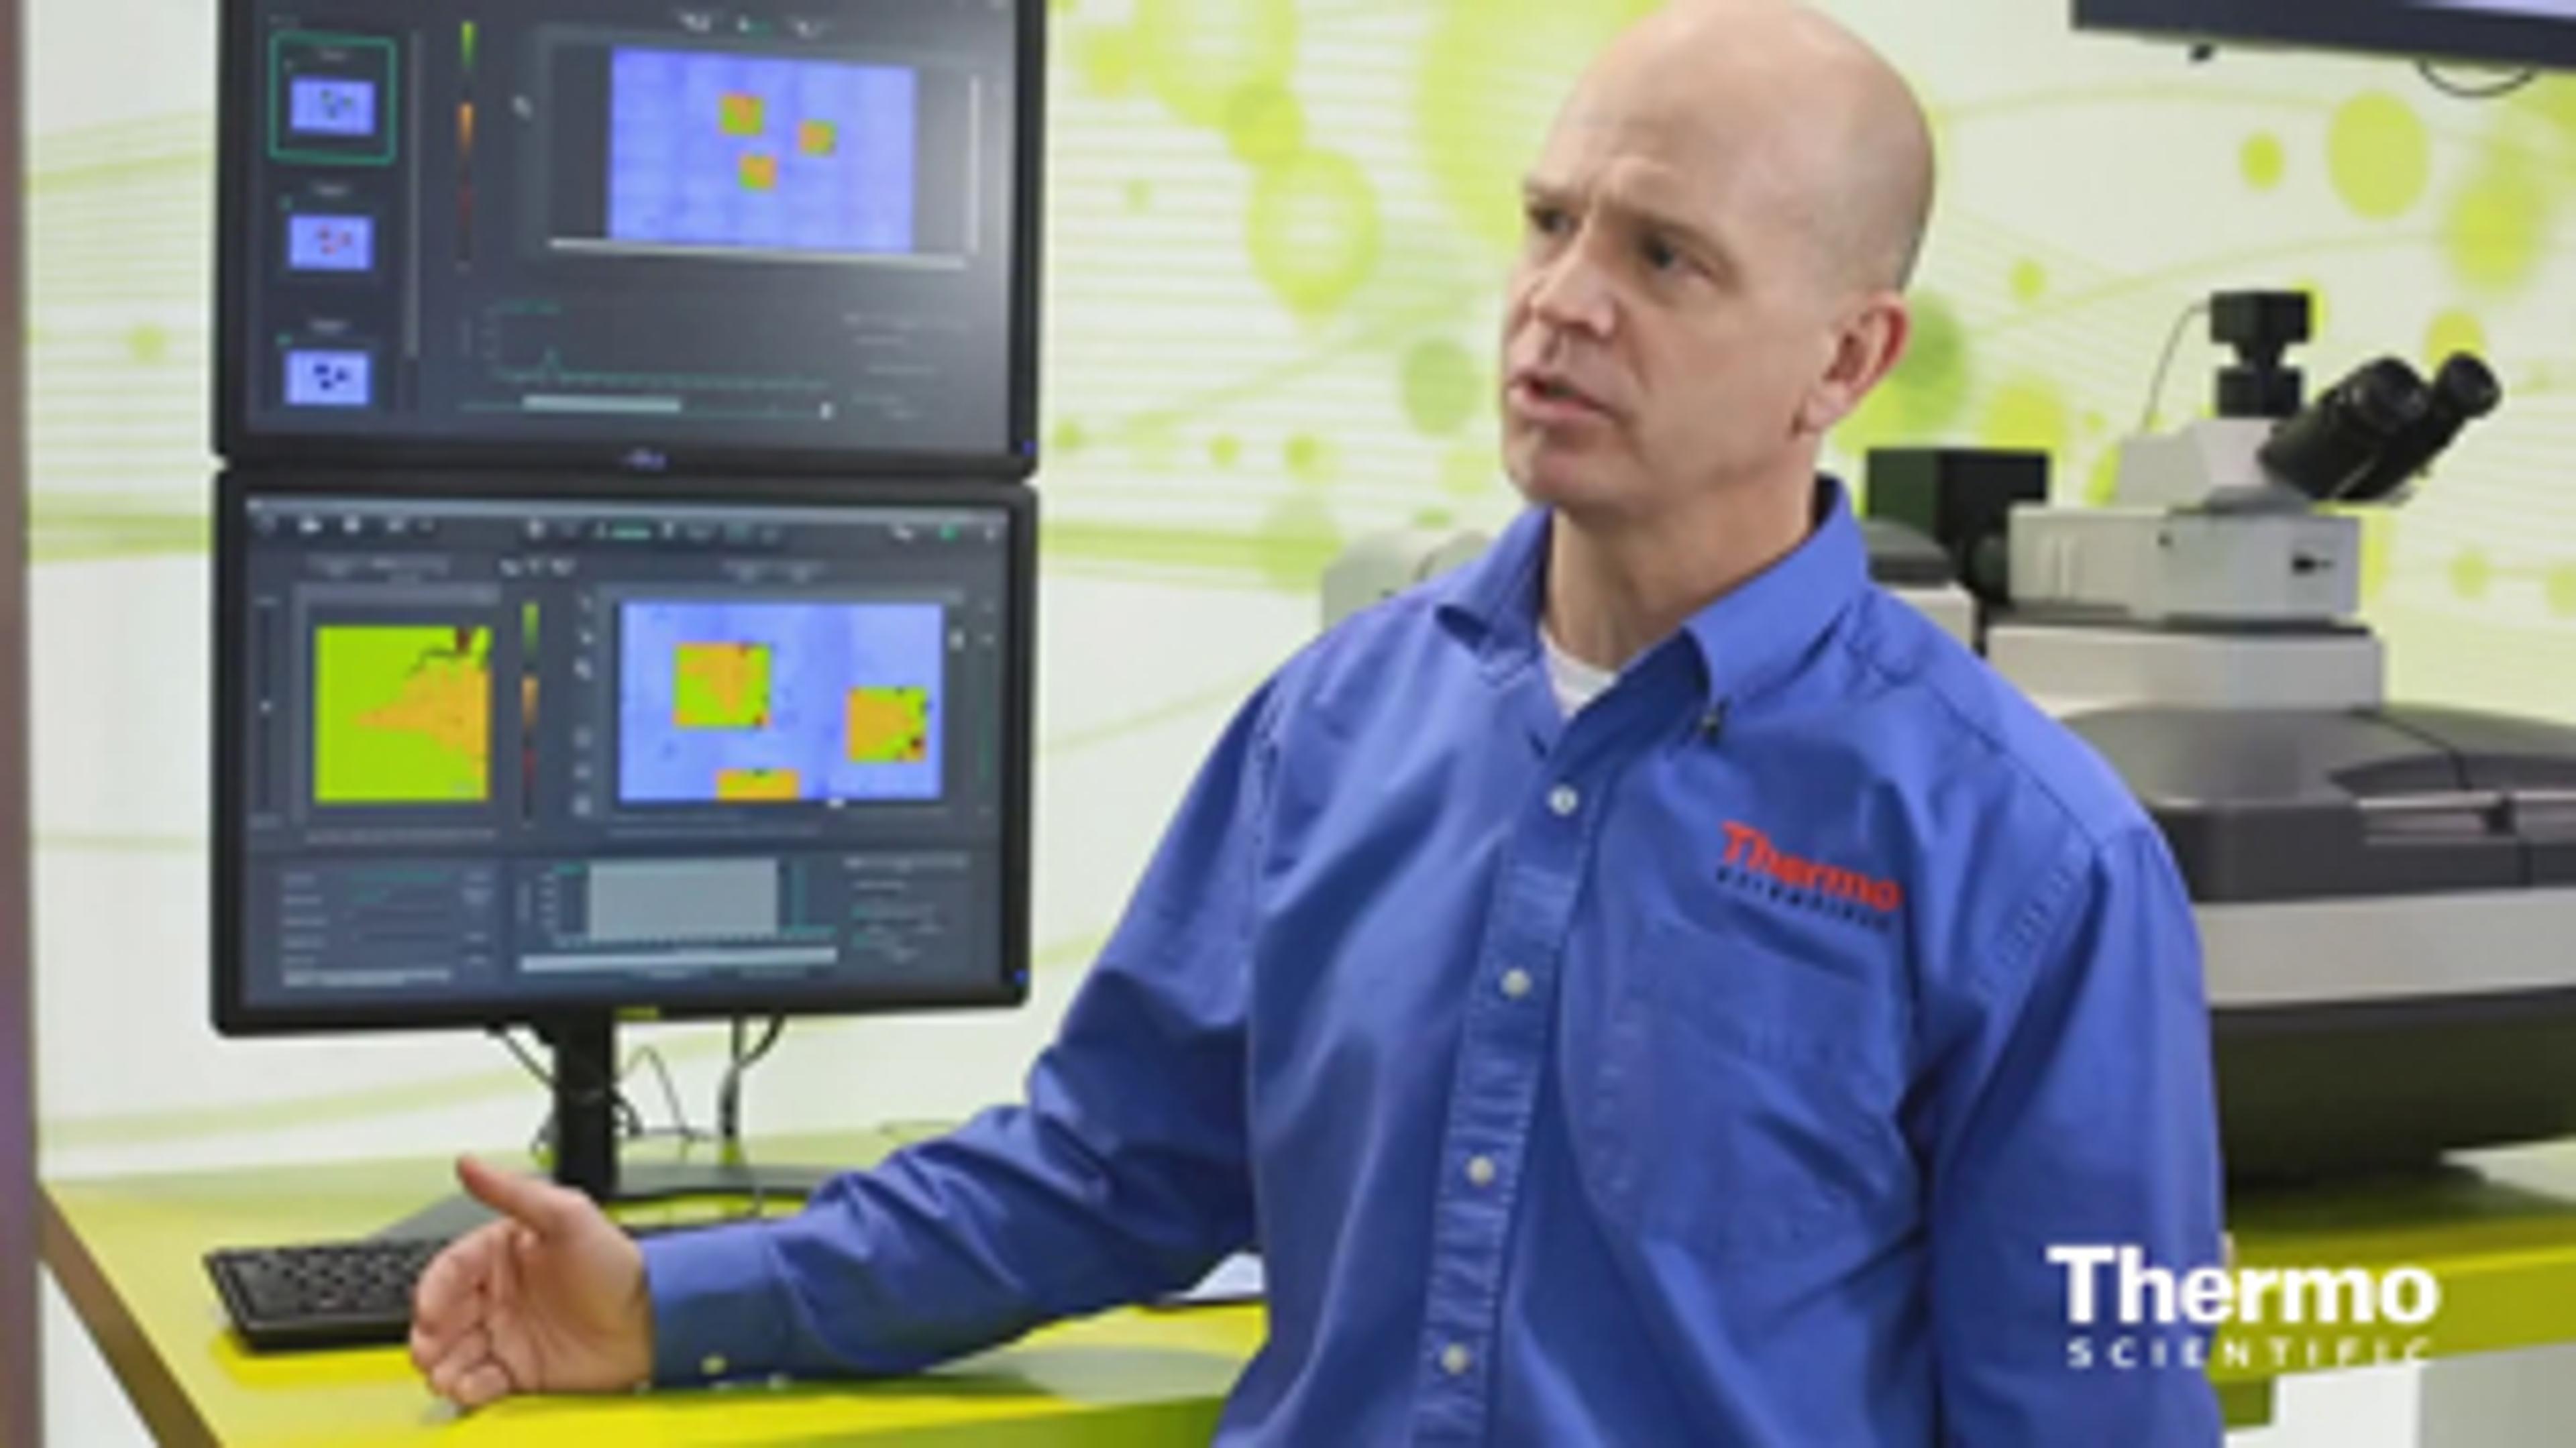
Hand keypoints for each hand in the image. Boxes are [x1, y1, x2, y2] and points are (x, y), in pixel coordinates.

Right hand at [409, 1156, 654, 1407]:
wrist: (652, 1322)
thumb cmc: (617, 1265)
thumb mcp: (568, 1216)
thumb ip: (515, 1191)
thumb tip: (470, 1164)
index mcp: (501, 1254)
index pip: (449, 1271)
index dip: (433, 1292)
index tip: (430, 1312)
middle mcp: (498, 1294)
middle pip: (441, 1316)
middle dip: (430, 1335)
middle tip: (432, 1350)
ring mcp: (505, 1333)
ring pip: (451, 1352)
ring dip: (442, 1365)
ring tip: (449, 1374)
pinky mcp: (516, 1370)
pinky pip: (476, 1381)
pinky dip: (466, 1388)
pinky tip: (474, 1387)